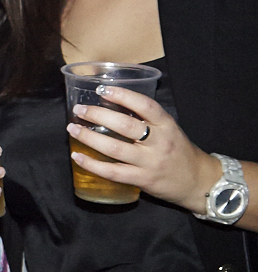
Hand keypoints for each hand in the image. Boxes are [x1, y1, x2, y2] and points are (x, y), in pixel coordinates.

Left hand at [70, 85, 220, 212]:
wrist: (199, 182)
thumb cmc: (179, 151)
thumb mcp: (169, 130)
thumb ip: (146, 119)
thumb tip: (110, 104)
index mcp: (167, 125)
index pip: (146, 106)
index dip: (123, 96)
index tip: (101, 90)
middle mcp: (160, 143)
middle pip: (125, 126)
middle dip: (98, 116)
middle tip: (79, 110)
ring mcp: (151, 163)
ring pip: (114, 148)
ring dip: (89, 138)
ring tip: (72, 129)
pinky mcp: (142, 180)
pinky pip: (113, 172)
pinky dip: (92, 164)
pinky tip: (77, 156)